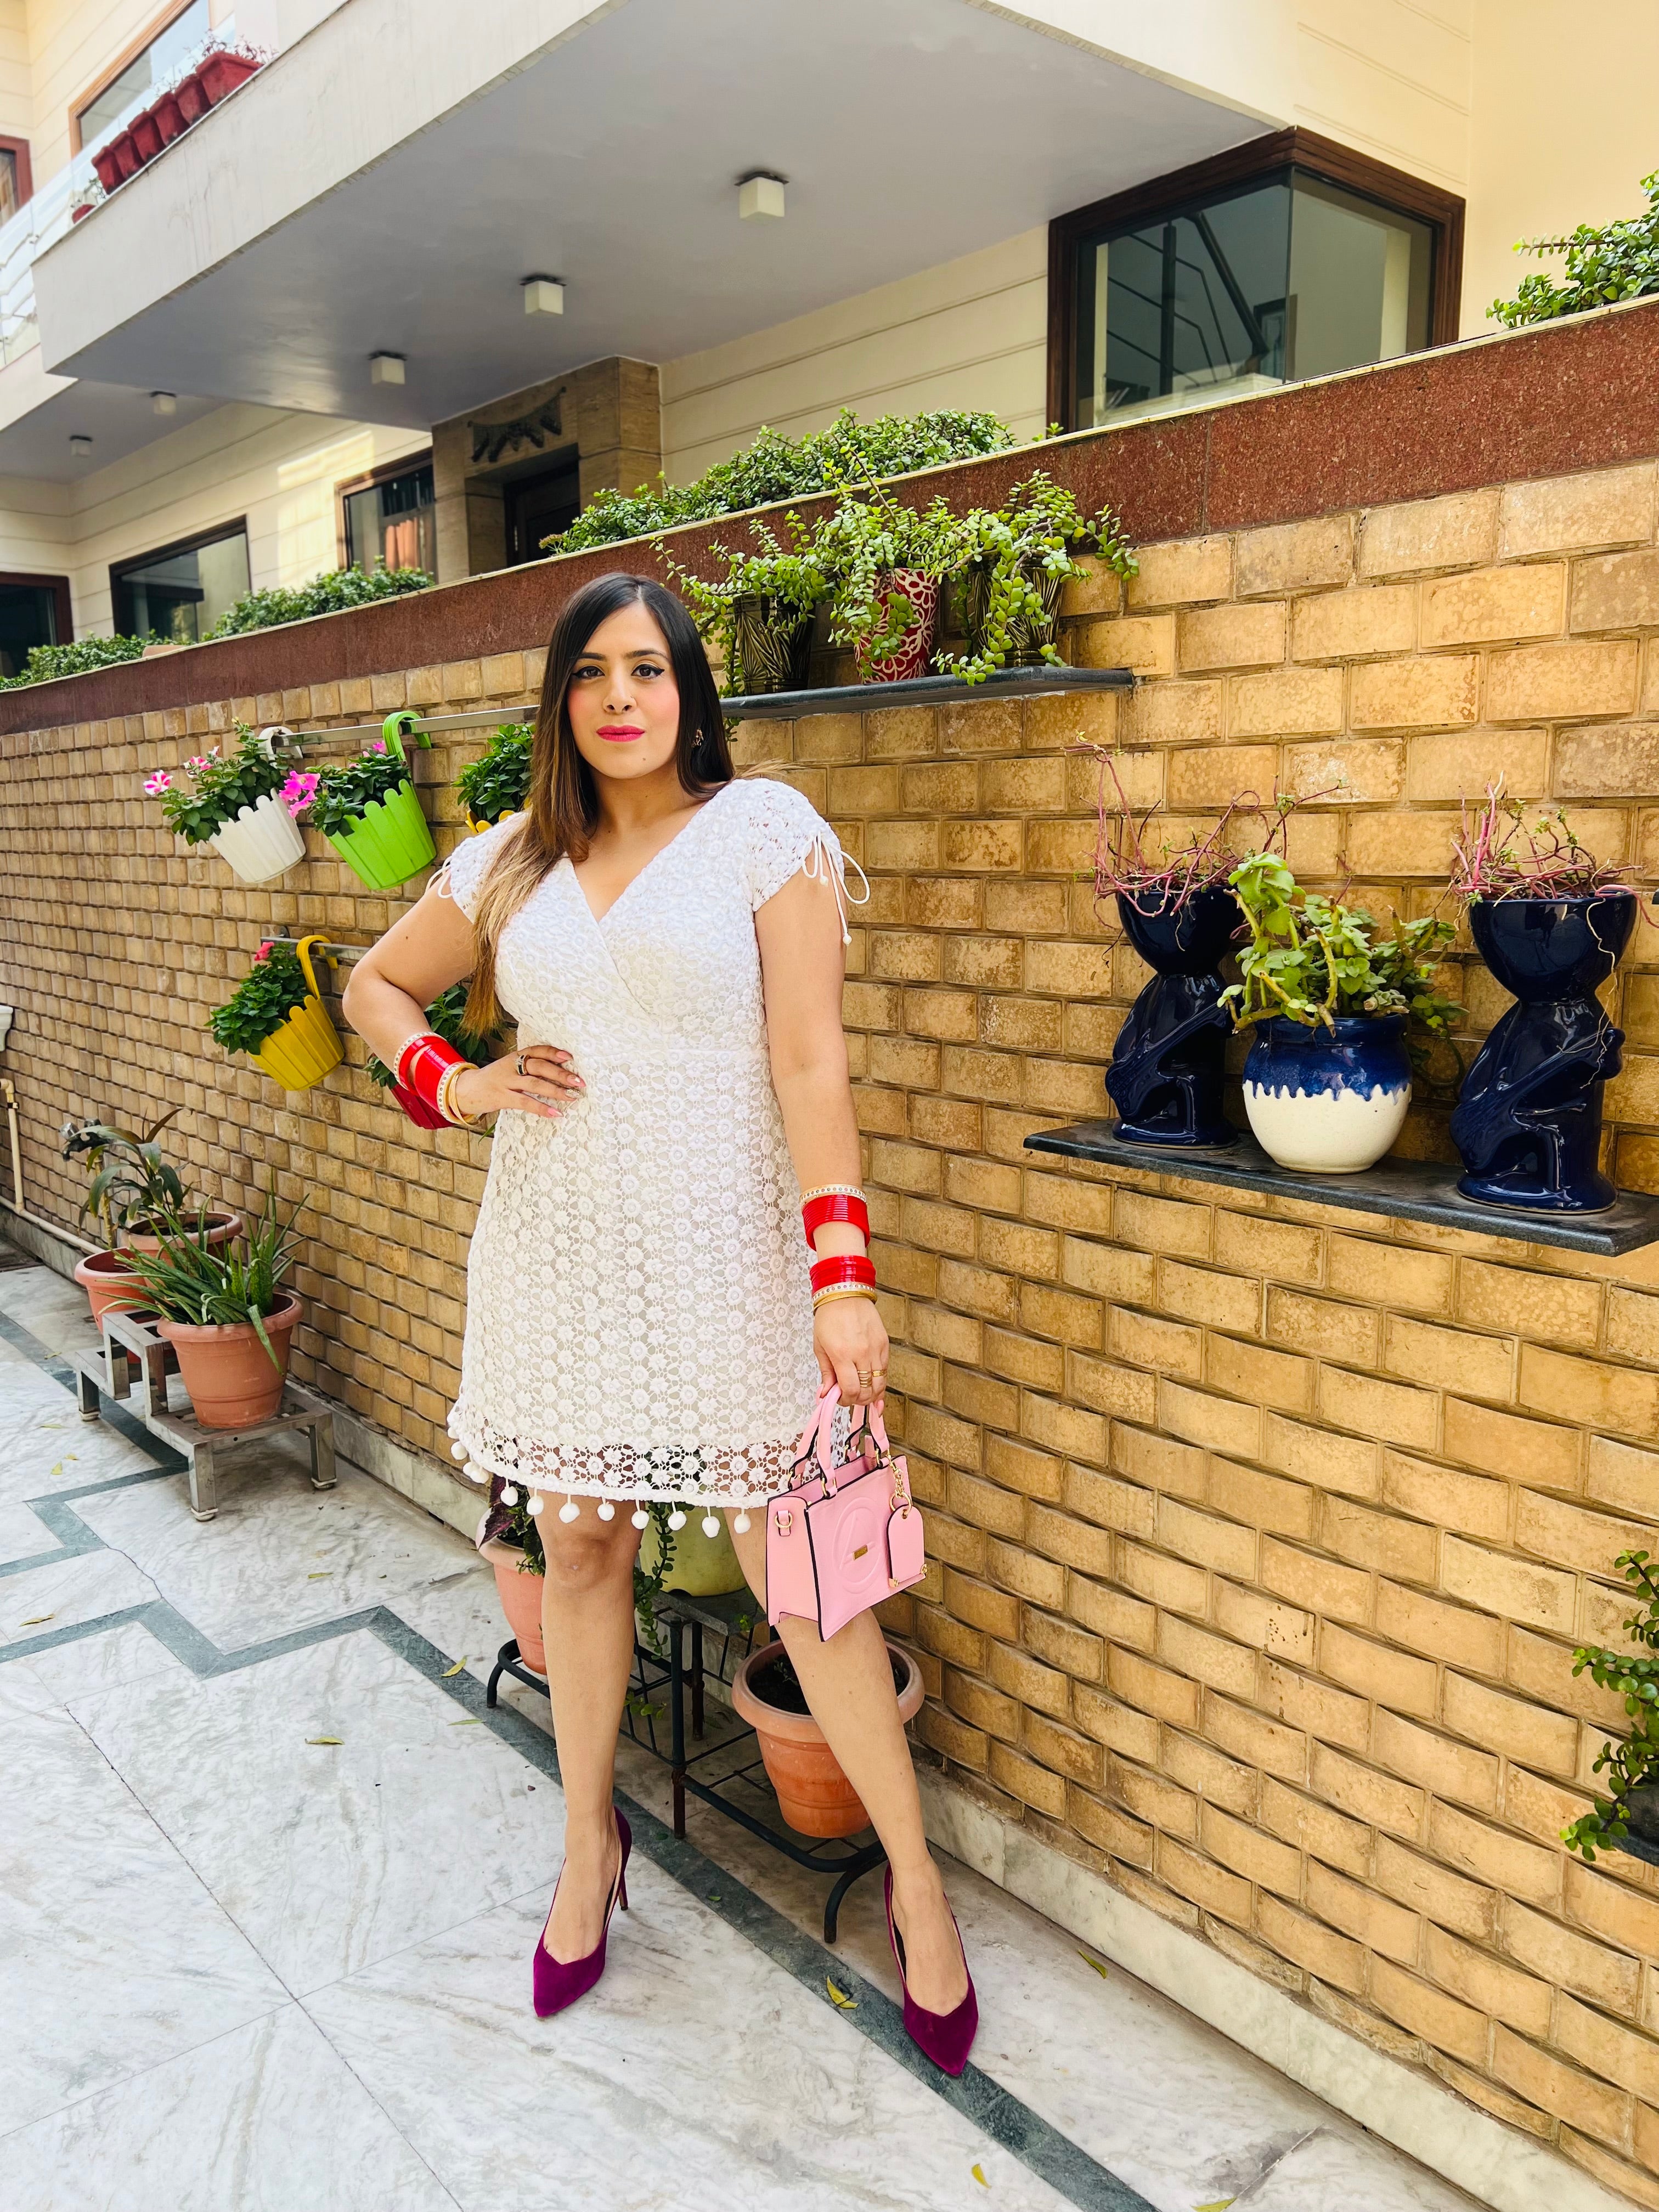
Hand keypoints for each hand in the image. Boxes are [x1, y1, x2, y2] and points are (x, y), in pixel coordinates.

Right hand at [451, 1044, 583, 1121]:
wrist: (465, 1090)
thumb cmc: (493, 1080)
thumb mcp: (509, 1068)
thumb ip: (528, 1068)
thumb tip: (557, 1072)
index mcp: (514, 1056)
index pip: (537, 1050)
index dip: (554, 1052)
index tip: (570, 1057)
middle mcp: (511, 1066)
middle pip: (539, 1066)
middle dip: (561, 1074)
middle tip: (579, 1081)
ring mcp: (506, 1081)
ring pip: (535, 1084)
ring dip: (556, 1091)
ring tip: (572, 1097)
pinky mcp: (502, 1097)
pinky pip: (525, 1102)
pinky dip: (542, 1108)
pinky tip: (555, 1113)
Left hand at [814, 1294, 887, 1408]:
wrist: (846, 1293)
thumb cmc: (830, 1317)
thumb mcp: (819, 1346)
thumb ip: (825, 1372)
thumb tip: (826, 1393)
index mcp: (842, 1354)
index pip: (851, 1390)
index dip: (846, 1400)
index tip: (840, 1398)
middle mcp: (861, 1353)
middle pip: (867, 1390)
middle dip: (859, 1400)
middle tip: (850, 1397)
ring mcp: (876, 1349)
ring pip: (880, 1383)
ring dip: (871, 1393)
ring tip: (862, 1392)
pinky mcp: (884, 1344)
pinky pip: (885, 1370)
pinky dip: (879, 1380)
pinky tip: (871, 1381)